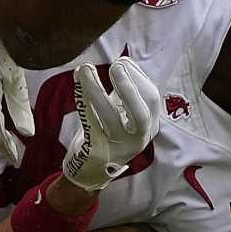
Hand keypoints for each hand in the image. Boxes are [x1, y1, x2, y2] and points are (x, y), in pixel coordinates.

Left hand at [60, 57, 159, 192]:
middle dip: (128, 86)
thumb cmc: (107, 135)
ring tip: (85, 69)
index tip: (122, 61)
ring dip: (96, 89)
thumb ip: (125, 93)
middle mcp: (138, 139)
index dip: (138, 76)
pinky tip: (78, 83)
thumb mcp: (123, 115)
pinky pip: (90, 123)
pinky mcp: (96, 152)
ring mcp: (118, 148)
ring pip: (110, 117)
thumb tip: (123, 62)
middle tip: (115, 65)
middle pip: (141, 112)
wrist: (90, 171)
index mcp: (149, 126)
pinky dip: (84, 100)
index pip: (152, 99)